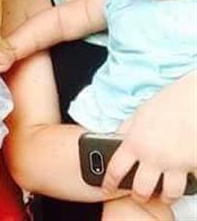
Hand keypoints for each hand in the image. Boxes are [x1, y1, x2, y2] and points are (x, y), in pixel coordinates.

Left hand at [102, 71, 196, 203]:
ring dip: (166, 196)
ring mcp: (176, 163)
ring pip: (169, 194)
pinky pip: (192, 182)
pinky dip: (188, 183)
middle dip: (138, 195)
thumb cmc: (168, 102)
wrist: (195, 99)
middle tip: (139, 194)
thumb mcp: (139, 114)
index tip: (106, 189)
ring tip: (164, 194)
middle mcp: (154, 157)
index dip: (108, 183)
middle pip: (141, 190)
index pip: (115, 170)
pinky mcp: (195, 165)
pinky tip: (185, 178)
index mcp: (135, 143)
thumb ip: (126, 130)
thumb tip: (115, 140)